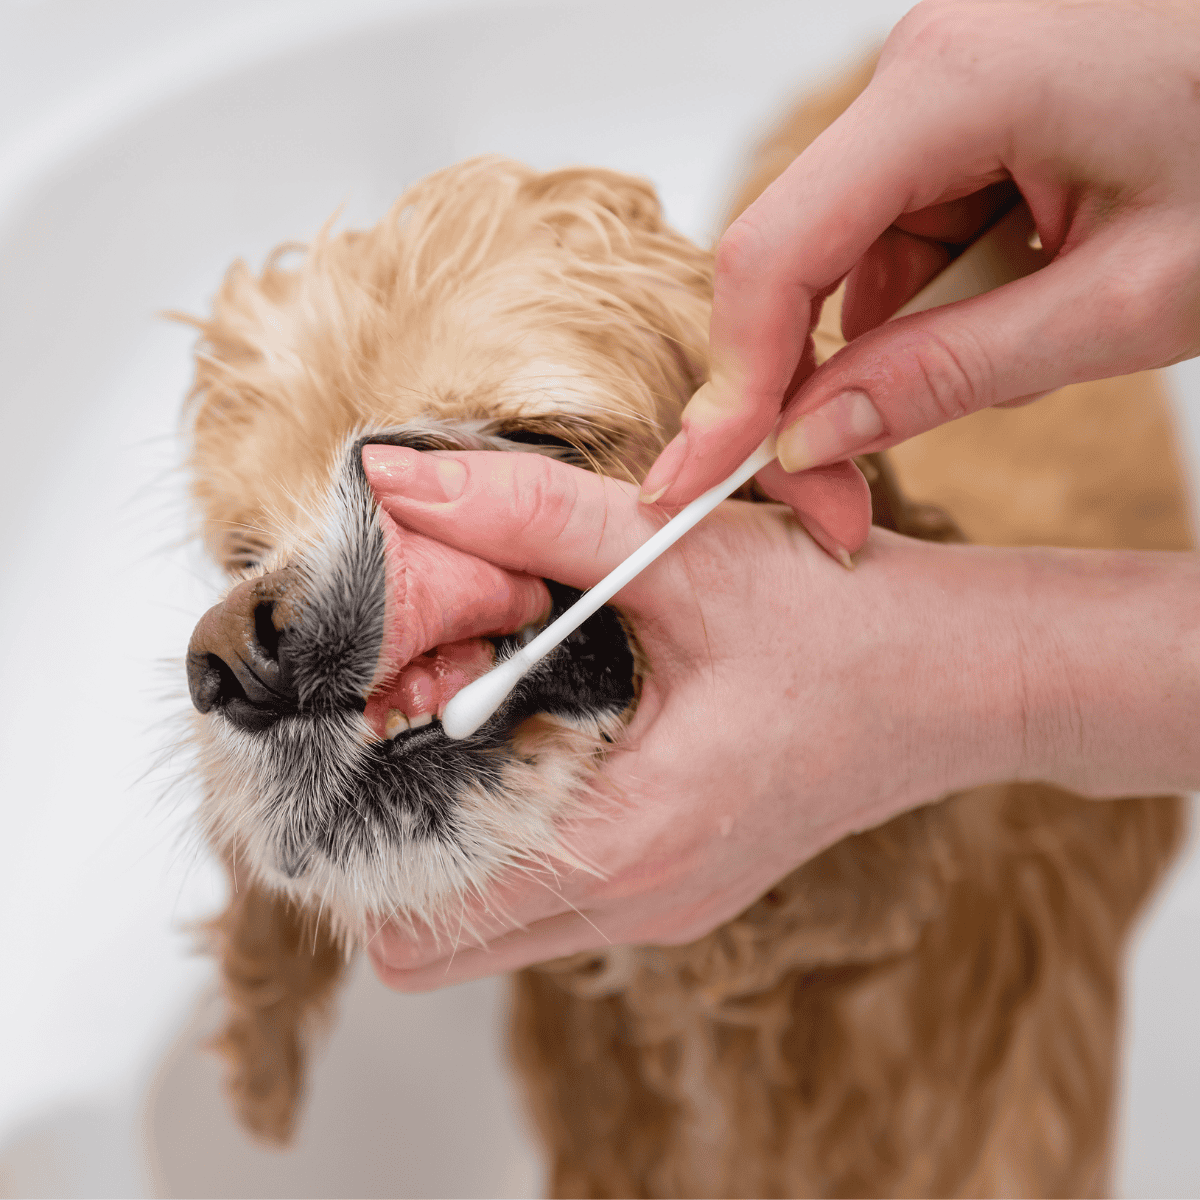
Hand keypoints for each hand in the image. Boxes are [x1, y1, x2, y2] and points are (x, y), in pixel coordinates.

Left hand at [361, 445, 1056, 988]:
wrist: (969, 679)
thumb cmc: (846, 621)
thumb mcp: (682, 555)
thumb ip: (530, 514)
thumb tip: (398, 482)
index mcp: (627, 843)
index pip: (412, 913)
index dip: (353, 822)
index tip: (362, 723)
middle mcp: (635, 905)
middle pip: (430, 943)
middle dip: (385, 835)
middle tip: (412, 716)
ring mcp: (660, 908)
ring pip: (487, 922)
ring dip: (453, 828)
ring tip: (483, 711)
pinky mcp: (679, 887)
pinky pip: (553, 892)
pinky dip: (518, 824)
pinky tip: (552, 724)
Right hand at [642, 0, 1199, 533]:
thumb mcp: (1126, 301)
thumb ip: (953, 374)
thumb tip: (810, 438)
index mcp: (951, 84)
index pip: (775, 255)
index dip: (731, 383)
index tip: (706, 478)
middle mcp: (923, 67)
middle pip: (803, 261)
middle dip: (827, 381)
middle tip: (852, 492)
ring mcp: (943, 83)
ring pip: (862, 258)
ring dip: (917, 333)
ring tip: (1046, 329)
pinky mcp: (966, 110)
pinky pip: (910, 230)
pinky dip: (952, 291)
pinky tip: (1038, 287)